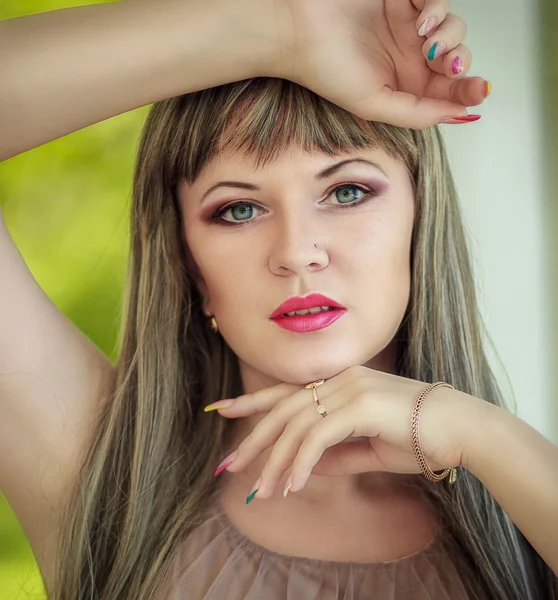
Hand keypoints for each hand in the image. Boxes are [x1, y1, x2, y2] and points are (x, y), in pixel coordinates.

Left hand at [208, 366, 489, 498]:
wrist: (462, 430)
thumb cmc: (420, 437)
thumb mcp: (368, 448)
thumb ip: (336, 454)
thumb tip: (306, 467)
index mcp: (341, 382)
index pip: (287, 391)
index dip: (253, 401)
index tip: (224, 410)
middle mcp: (341, 379)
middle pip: (283, 407)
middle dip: (253, 437)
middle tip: (229, 464)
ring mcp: (350, 389)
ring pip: (296, 423)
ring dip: (276, 459)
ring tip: (262, 489)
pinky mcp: (360, 405)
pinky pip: (318, 436)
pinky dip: (302, 462)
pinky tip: (294, 486)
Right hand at [264, 0, 487, 128]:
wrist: (299, 30)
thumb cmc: (326, 70)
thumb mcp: (374, 105)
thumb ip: (416, 113)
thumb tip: (458, 115)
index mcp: (403, 88)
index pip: (445, 92)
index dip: (466, 91)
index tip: (478, 90)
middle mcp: (408, 59)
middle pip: (455, 60)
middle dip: (458, 62)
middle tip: (445, 63)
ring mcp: (406, 28)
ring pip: (452, 28)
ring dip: (450, 34)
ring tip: (425, 37)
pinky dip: (437, 7)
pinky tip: (421, 20)